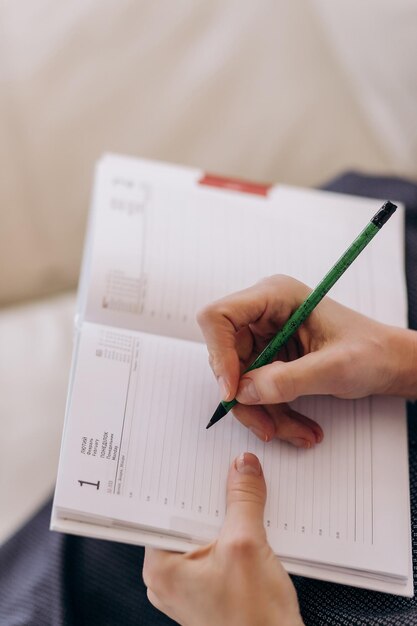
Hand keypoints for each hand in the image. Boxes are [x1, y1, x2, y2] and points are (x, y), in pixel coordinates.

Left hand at [143, 453, 302, 625]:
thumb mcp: (247, 546)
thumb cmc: (253, 622)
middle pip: (187, 517)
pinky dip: (233, 530)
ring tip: (243, 493)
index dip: (186, 482)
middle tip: (228, 470)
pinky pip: (217, 546)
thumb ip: (243, 499)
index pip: (165, 508)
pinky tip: (250, 519)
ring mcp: (190, 583)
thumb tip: (244, 467)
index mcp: (161, 567)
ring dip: (226, 512)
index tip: (201, 461)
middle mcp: (169, 576)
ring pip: (205, 530)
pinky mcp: (211, 585)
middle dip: (211, 495)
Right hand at [197, 275, 416, 446]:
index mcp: (275, 295)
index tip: (233, 391)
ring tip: (296, 432)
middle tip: (267, 426)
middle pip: (226, 356)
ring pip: (240, 380)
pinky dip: (273, 413)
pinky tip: (298, 427)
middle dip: (246, 397)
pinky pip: (256, 390)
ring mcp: (265, 336)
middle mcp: (263, 313)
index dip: (219, 354)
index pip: (220, 317)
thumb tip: (243, 392)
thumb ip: (288, 379)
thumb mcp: (334, 367)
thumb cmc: (372, 351)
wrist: (389, 364)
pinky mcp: (271, 358)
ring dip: (262, 412)